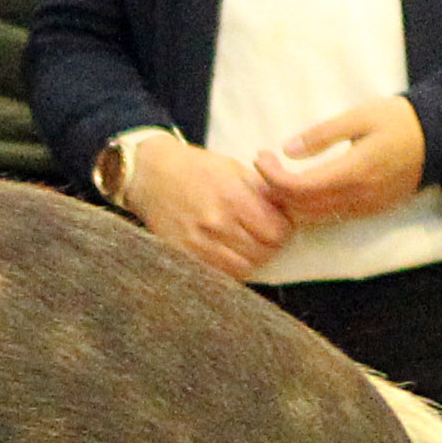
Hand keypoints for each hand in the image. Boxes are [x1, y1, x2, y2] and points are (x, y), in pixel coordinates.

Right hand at [119, 136, 292, 280]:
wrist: (152, 176)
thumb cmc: (197, 169)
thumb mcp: (235, 169)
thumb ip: (262, 191)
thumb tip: (289, 208)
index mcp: (234, 198)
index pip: (277, 232)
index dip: (284, 231)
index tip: (279, 226)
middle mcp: (217, 223)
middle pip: (262, 253)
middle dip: (269, 246)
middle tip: (264, 238)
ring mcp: (198, 242)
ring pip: (243, 268)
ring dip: (250, 260)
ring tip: (248, 247)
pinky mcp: (183, 254)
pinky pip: (218, 273)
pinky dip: (229, 268)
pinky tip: (228, 254)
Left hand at [254, 96, 426, 227]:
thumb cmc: (400, 120)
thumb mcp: (360, 116)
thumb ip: (323, 134)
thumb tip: (287, 150)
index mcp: (354, 171)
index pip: (298, 186)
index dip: (272, 176)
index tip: (260, 157)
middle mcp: (358, 196)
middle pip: (300, 207)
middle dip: (274, 192)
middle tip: (262, 168)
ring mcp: (365, 207)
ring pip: (313, 217)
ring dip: (289, 203)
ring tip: (275, 179)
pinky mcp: (370, 211)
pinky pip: (330, 217)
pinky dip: (308, 207)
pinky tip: (300, 189)